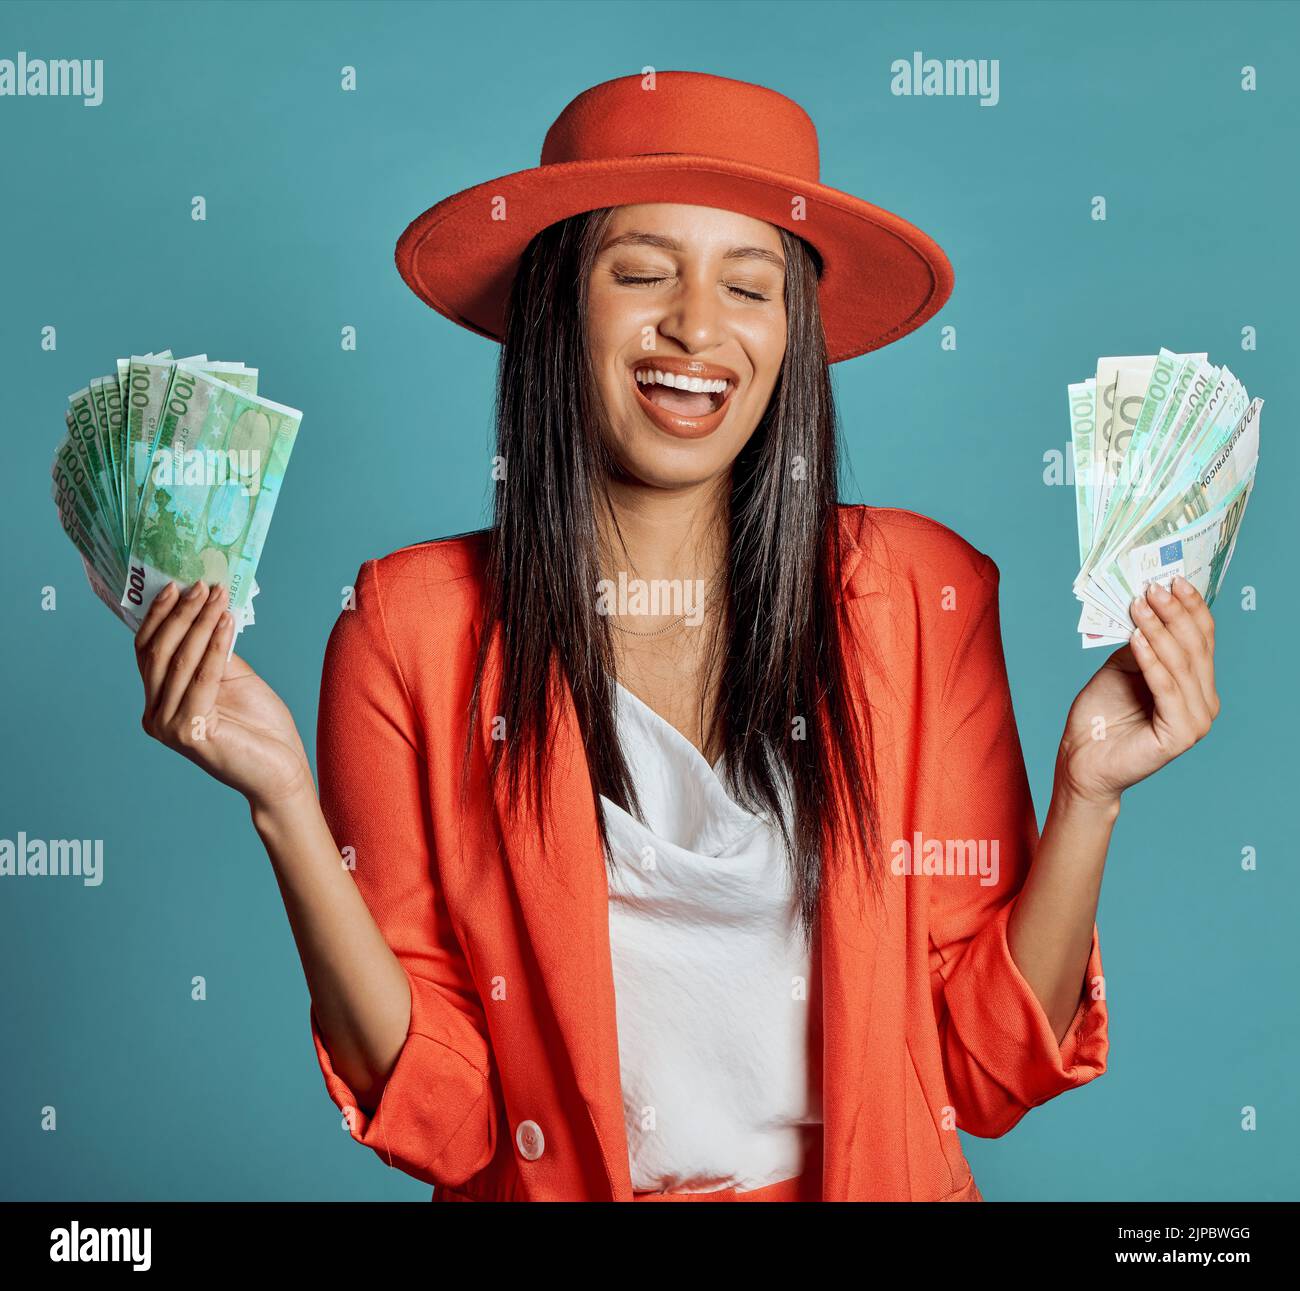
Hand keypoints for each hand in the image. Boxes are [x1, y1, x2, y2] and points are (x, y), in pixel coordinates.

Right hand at [135, 580, 313, 810]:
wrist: (280, 772)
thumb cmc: (260, 730)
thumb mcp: (233, 680)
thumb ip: (214, 653)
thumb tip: (207, 610)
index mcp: (158, 703)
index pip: (148, 652)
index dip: (160, 617)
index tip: (177, 585)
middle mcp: (154, 716)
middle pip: (159, 652)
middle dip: (182, 614)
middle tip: (201, 585)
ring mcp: (168, 726)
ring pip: (179, 661)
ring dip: (201, 623)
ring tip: (217, 596)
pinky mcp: (190, 731)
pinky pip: (202, 678)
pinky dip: (216, 646)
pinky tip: (227, 623)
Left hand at [1056, 575, 1219, 808]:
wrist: (1082, 759)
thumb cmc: (1100, 716)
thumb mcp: (1121, 667)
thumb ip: (1140, 642)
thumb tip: (1146, 606)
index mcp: (1196, 685)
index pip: (1201, 639)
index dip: (1190, 607)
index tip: (1172, 579)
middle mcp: (1203, 702)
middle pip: (1194, 647)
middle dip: (1174, 613)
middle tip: (1153, 587)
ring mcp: (1196, 720)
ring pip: (1181, 664)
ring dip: (1159, 629)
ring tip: (1139, 605)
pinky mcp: (1180, 734)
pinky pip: (1166, 688)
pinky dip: (1151, 660)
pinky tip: (1137, 636)